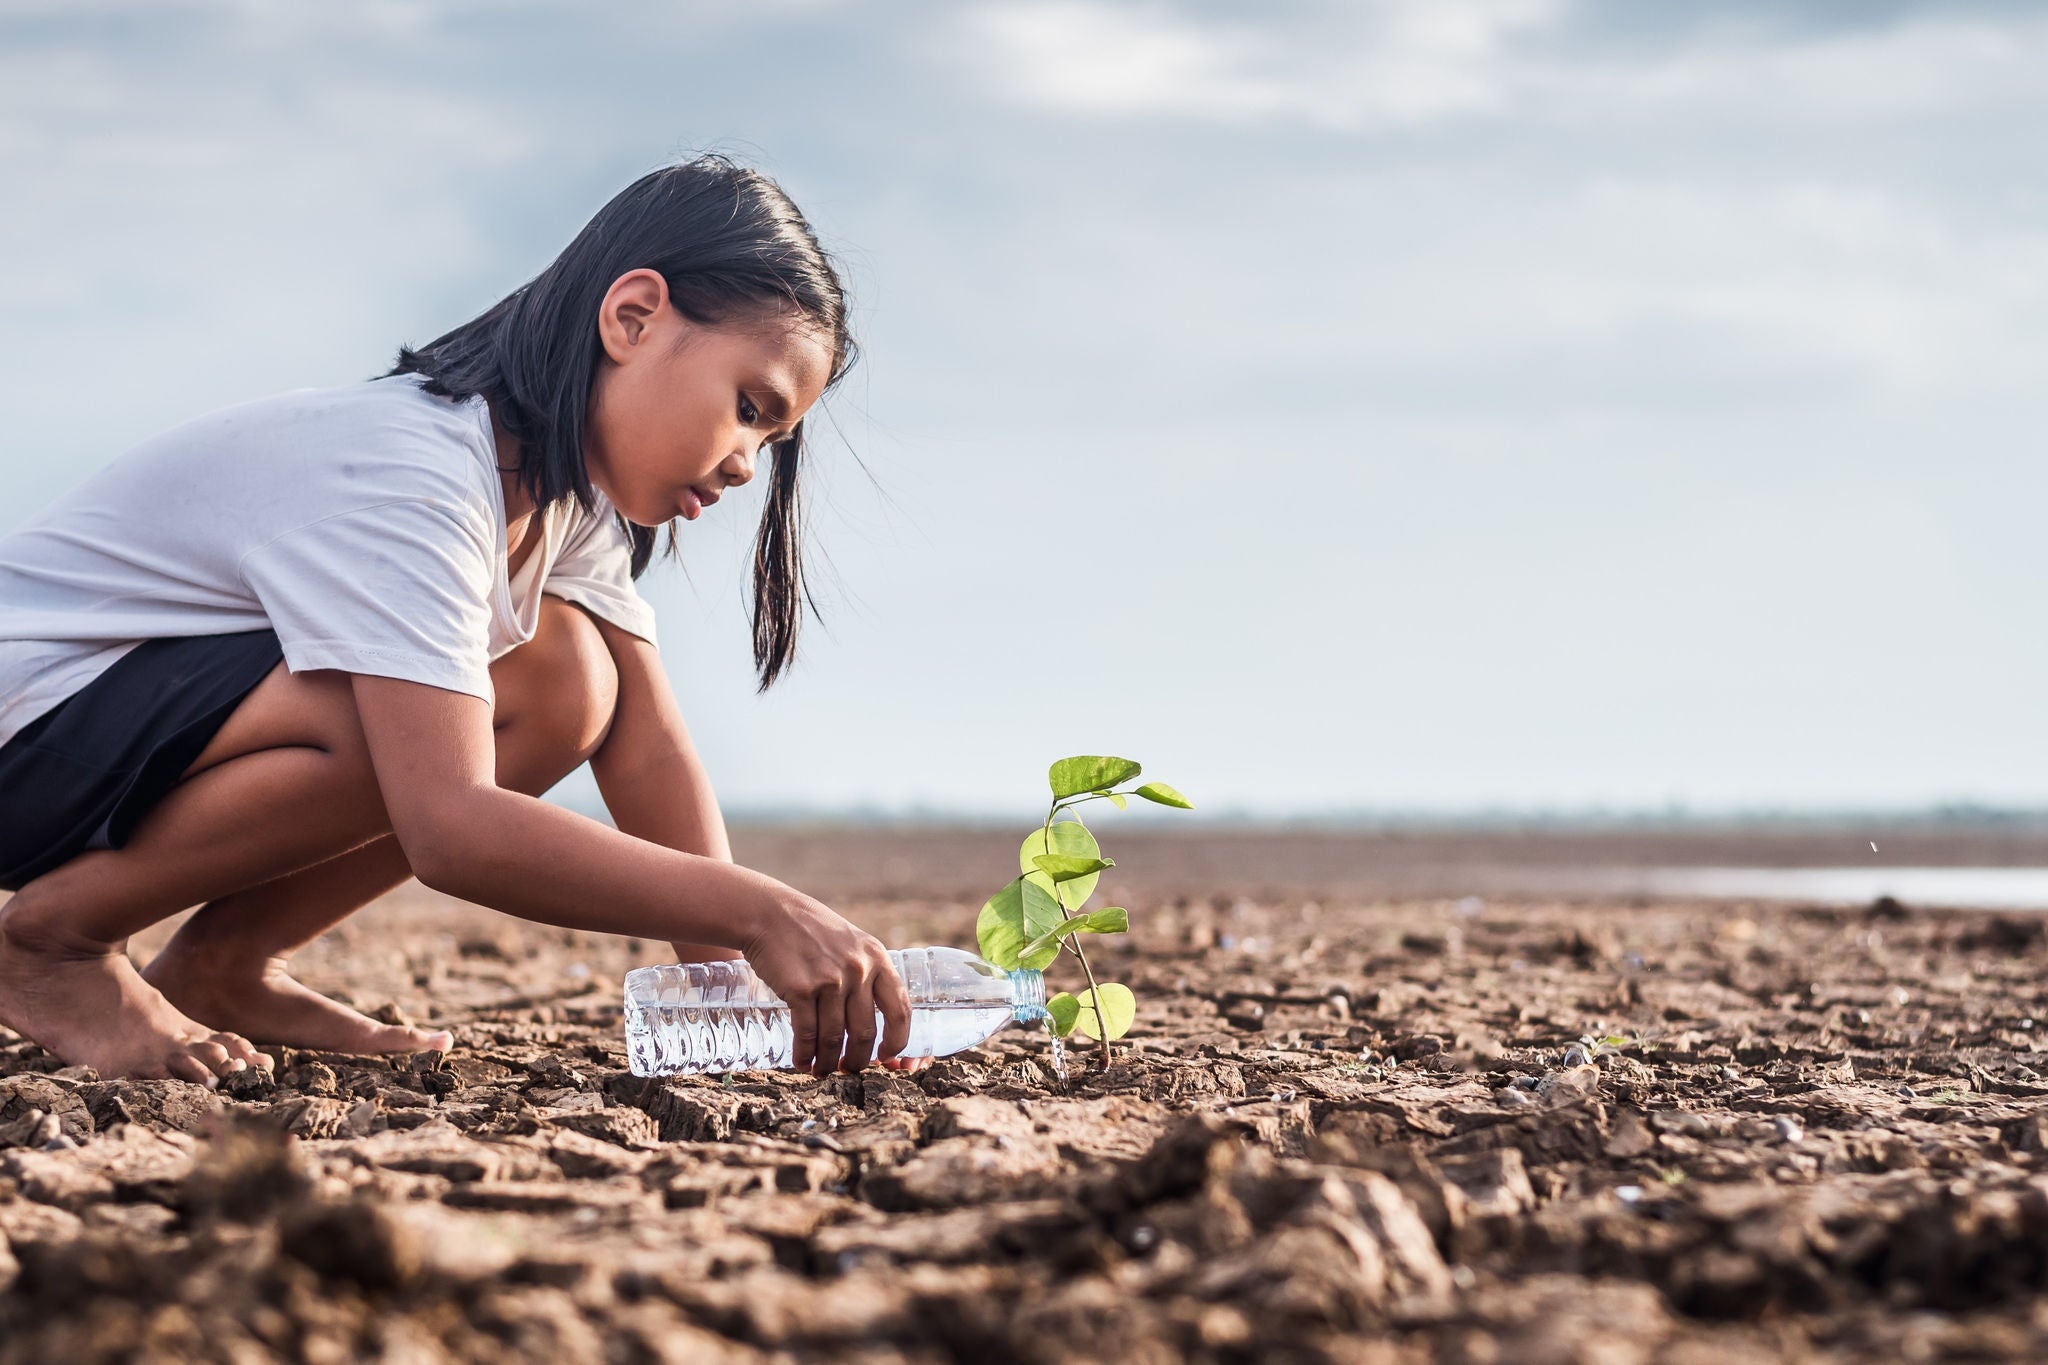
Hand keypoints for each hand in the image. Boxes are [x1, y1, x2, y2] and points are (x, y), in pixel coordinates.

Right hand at [742, 892, 911, 1076]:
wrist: (770, 914)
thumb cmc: (812, 932)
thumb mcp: (852, 944)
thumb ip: (867, 973)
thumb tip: (873, 1021)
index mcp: (877, 959)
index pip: (900, 1010)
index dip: (896, 1040)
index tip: (886, 1056)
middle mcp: (858, 970)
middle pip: (864, 1031)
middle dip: (856, 1059)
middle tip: (847, 1069)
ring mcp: (830, 980)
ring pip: (833, 1037)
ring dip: (827, 1061)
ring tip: (821, 1070)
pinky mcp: (800, 989)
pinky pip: (807, 1033)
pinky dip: (804, 1054)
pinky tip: (802, 1061)